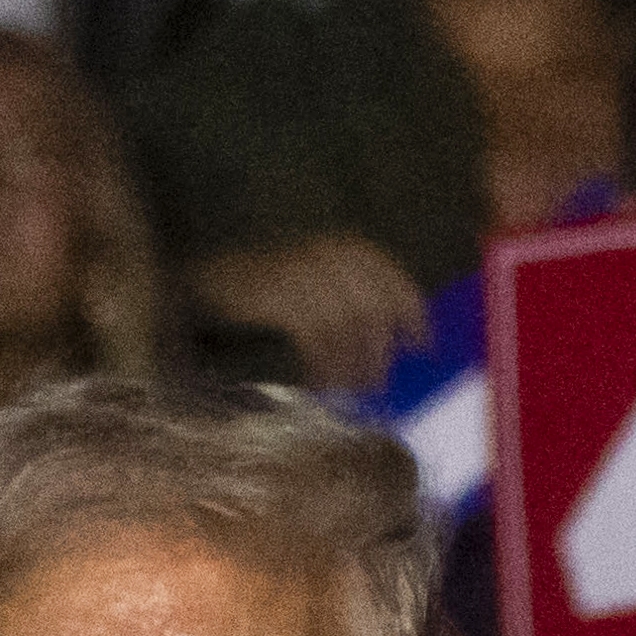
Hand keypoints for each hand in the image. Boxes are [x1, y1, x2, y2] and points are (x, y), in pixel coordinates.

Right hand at [186, 235, 431, 394]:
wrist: (212, 279)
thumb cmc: (272, 287)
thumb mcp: (320, 283)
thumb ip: (356, 301)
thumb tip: (395, 340)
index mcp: (345, 247)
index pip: (393, 281)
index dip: (413, 316)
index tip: (423, 348)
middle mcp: (328, 253)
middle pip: (372, 309)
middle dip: (379, 351)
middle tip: (378, 383)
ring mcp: (302, 272)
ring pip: (346, 327)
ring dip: (352, 365)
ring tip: (350, 389)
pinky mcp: (278, 295)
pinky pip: (315, 337)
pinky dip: (322, 364)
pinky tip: (321, 382)